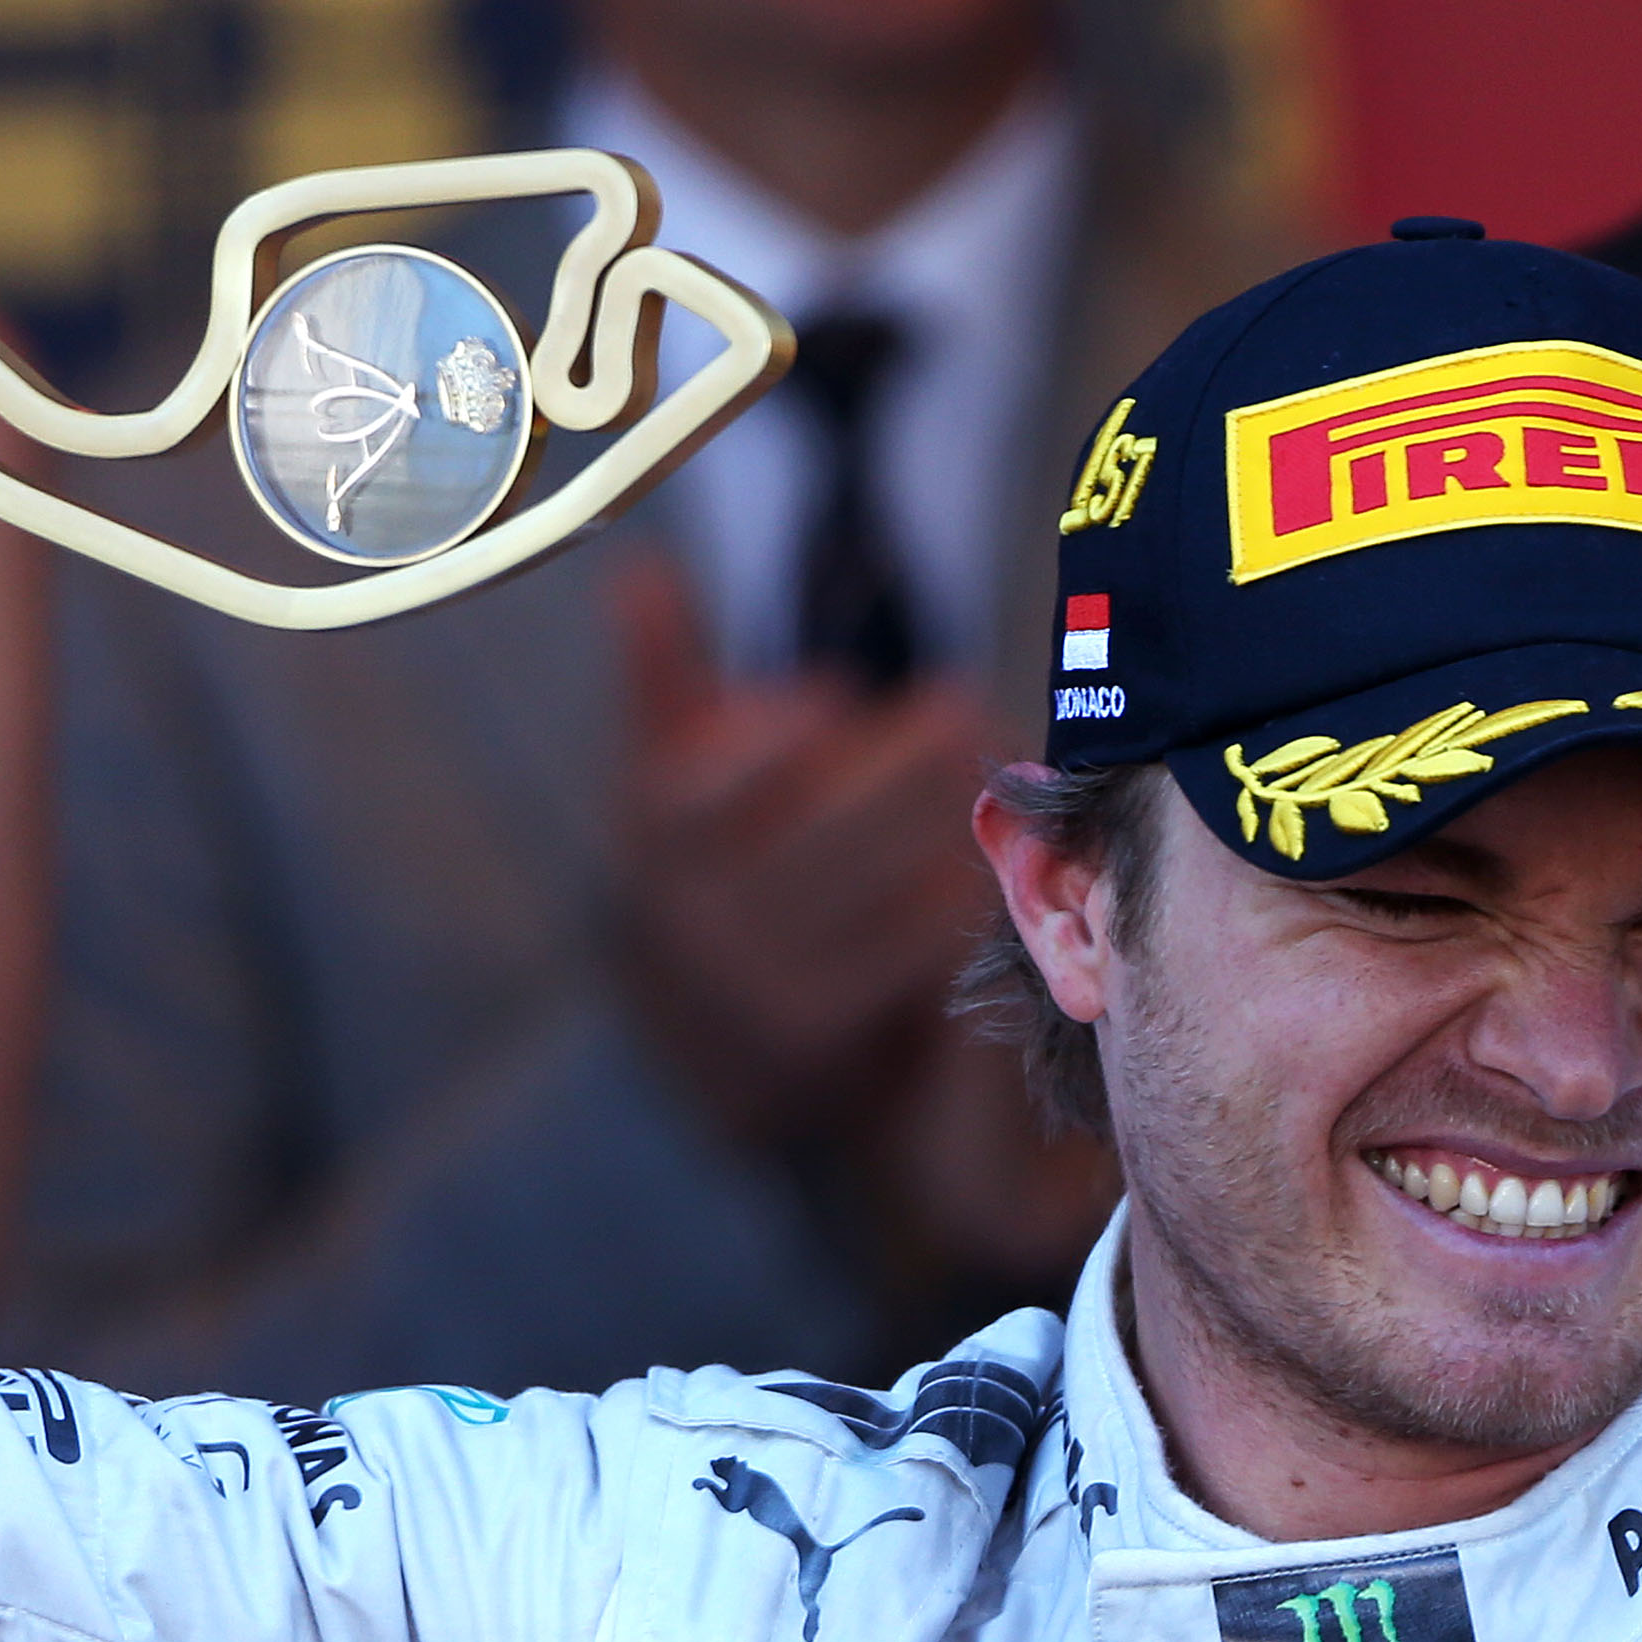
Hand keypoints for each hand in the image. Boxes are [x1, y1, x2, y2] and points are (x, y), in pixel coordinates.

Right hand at [610, 556, 999, 1145]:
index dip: (778, 729)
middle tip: (967, 703)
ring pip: (887, 885)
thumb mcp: (680, 789)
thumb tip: (640, 570)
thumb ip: (666, 683)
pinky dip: (964, 896)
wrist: (740, 1072)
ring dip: (954, 818)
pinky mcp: (834, 1041)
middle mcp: (696, 927)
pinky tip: (997, 856)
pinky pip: (922, 949)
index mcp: (653, 847)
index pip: (705, 778)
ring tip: (1001, 765)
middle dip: (907, 759)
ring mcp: (765, 991)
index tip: (835, 695)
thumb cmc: (724, 886)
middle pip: (822, 827)